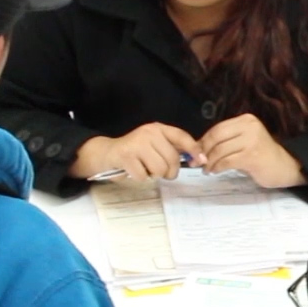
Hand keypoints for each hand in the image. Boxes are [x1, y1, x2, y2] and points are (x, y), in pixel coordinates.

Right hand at [73, 123, 202, 180]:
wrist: (106, 153)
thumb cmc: (135, 153)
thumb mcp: (155, 146)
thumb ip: (174, 150)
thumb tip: (199, 159)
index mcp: (158, 129)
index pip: (182, 137)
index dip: (194, 149)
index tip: (201, 161)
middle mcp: (149, 132)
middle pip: (172, 159)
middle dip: (169, 172)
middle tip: (159, 172)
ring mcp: (137, 143)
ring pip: (160, 169)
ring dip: (153, 175)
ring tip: (145, 169)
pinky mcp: (126, 156)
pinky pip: (144, 176)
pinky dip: (140, 178)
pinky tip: (133, 170)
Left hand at [198, 114, 303, 188]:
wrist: (285, 167)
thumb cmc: (262, 155)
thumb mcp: (245, 141)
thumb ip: (227, 141)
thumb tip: (200, 148)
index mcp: (246, 120)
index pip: (218, 128)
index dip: (203, 140)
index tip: (195, 151)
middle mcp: (249, 127)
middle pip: (216, 137)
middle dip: (203, 151)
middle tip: (196, 162)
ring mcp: (251, 141)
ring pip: (220, 150)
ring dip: (210, 162)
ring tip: (207, 169)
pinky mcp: (252, 156)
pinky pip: (227, 161)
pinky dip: (217, 168)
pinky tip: (215, 171)